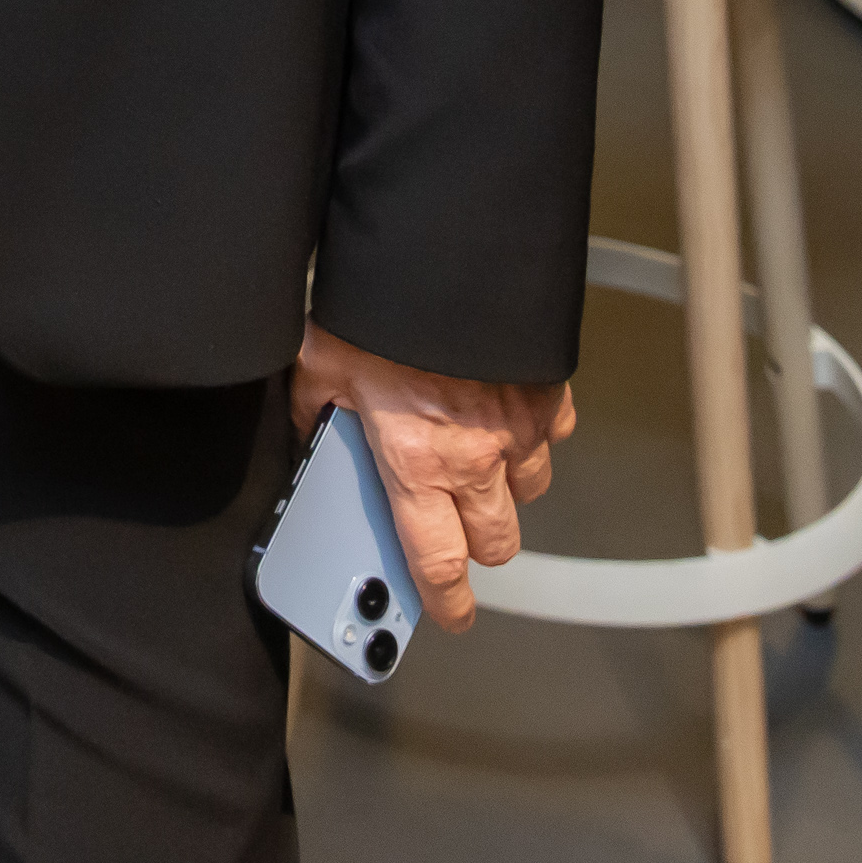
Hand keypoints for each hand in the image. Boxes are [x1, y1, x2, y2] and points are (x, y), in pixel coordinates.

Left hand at [291, 321, 571, 633]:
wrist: (439, 248)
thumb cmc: (374, 302)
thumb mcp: (317, 362)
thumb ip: (315, 414)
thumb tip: (311, 440)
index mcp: (414, 460)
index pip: (437, 562)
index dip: (446, 602)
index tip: (450, 614)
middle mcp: (473, 455)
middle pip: (495, 541)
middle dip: (474, 543)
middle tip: (451, 522)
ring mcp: (517, 427)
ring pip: (526, 493)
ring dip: (502, 487)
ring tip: (469, 456)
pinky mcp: (547, 394)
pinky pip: (549, 438)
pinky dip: (529, 435)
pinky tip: (497, 411)